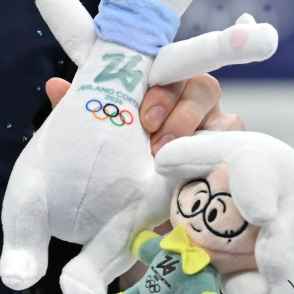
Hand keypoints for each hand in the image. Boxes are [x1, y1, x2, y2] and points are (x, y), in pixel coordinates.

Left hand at [44, 71, 243, 154]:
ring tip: (168, 162)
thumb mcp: (100, 143)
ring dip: (196, 136)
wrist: (142, 224)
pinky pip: (237, 144)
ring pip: (224, 114)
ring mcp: (217, 126)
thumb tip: (56, 86)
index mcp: (160, 89)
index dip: (159, 86)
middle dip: (178, 111)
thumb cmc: (121, 168)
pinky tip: (197, 174)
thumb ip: (80, 114)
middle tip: (153, 140)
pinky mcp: (234, 152)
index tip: (143, 116)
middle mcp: (193, 101)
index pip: (167, 69)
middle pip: (200, 86)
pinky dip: (219, 157)